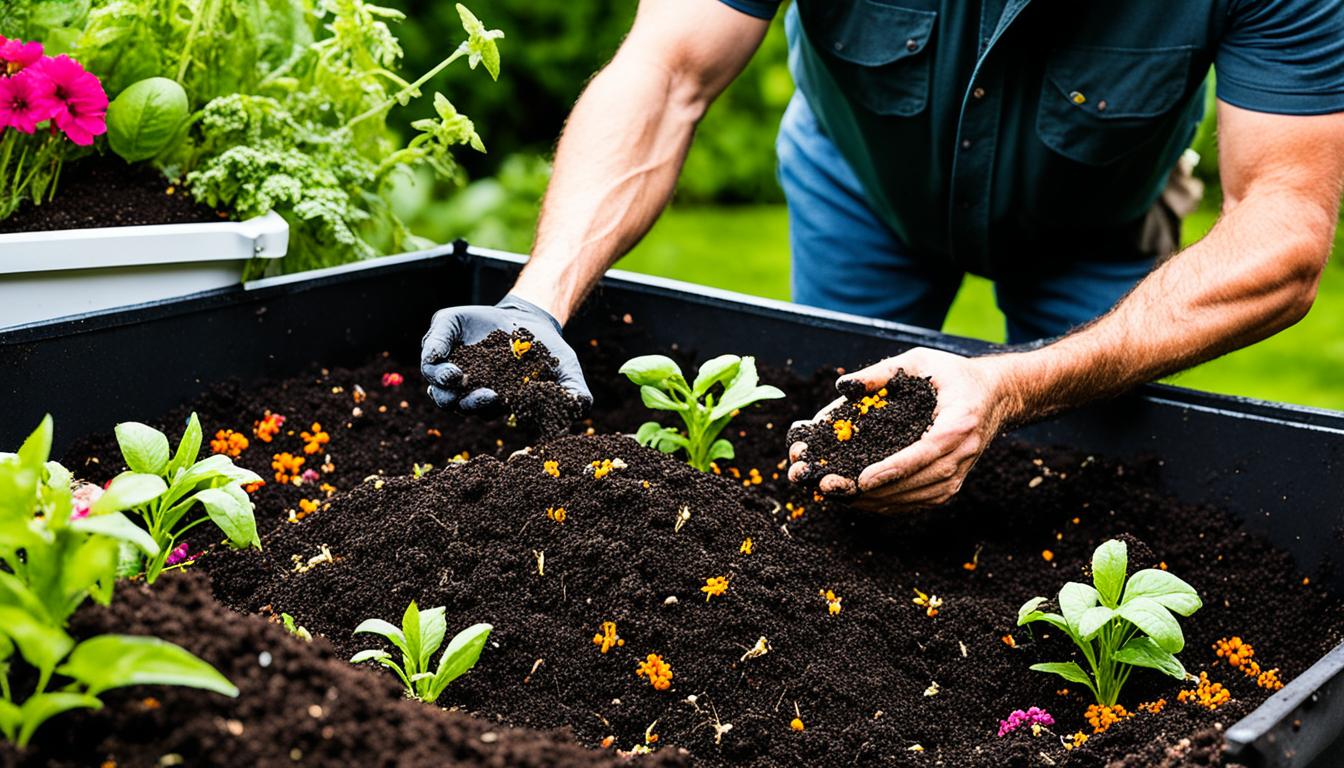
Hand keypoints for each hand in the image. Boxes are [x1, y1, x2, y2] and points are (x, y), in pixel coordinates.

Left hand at [420, 294, 591, 412]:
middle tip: (479, 392)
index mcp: (488, 401)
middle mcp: (464, 387)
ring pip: (436, 381)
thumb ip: (574, 394)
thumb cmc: (547, 352)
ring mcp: (451, 363)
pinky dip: (433, 351)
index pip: (478, 410)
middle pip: (453, 401)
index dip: (482, 406)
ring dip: (442, 381)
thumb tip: (580, 409)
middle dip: (464, 399)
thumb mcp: (565, 372)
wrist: (532, 318)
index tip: (495, 397)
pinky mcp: (443, 338)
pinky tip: (439, 354)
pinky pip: (430, 349)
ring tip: (454, 375)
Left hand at [788, 347, 1018, 512]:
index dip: (894, 468)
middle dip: (879, 491)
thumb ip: (882, 372)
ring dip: (882, 502)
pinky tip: (863, 501)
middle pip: (922, 481)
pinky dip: (894, 504)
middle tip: (838, 491)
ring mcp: (961, 471)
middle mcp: (963, 451)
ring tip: (843, 498)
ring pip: (921, 497)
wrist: (994, 394)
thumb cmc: (953, 374)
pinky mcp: (954, 482)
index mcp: (959, 421)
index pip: (926, 451)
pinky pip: (923, 500)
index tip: (862, 479)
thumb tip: (844, 387)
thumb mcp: (919, 360)